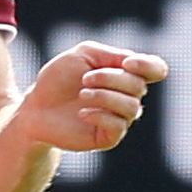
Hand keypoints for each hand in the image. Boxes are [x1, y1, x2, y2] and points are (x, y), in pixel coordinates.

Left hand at [21, 42, 169, 153]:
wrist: (36, 106)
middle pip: (139, 87)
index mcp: (125, 74)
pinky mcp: (108, 137)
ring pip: (131, 107)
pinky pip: (118, 126)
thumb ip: (111, 55)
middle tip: (84, 79)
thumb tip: (133, 65)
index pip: (155, 69)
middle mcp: (127, 96)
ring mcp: (119, 118)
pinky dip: (100, 115)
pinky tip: (82, 113)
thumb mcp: (84, 54)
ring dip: (104, 97)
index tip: (127, 63)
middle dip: (111, 79)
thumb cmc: (58, 78)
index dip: (148, 67)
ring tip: (82, 95)